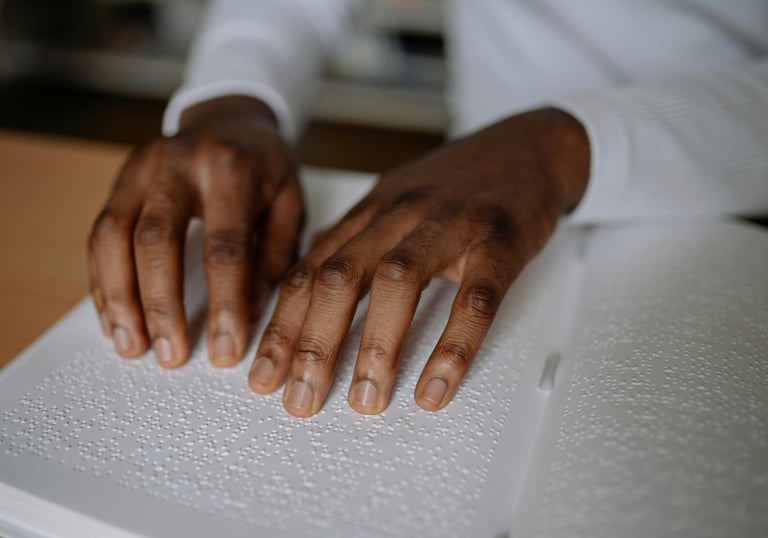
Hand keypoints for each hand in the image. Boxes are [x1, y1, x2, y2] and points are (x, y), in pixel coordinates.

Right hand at [88, 96, 302, 367]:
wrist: (230, 118)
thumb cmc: (266, 167)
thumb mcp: (289, 203)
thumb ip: (273, 257)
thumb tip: (249, 315)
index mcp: (230, 167)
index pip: (224, 244)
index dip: (224, 301)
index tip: (226, 349)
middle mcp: (177, 163)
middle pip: (155, 240)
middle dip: (160, 305)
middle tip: (170, 355)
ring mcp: (139, 168)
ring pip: (112, 236)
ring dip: (119, 298)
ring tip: (131, 346)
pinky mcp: (118, 180)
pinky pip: (99, 234)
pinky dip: (103, 281)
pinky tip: (114, 318)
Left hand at [247, 107, 589, 415]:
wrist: (530, 144)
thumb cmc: (462, 183)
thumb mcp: (396, 201)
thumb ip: (353, 240)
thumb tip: (308, 279)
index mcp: (371, 211)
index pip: (310, 270)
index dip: (282, 326)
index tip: (263, 373)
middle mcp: (400, 214)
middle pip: (339, 276)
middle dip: (312, 344)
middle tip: (300, 398)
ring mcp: (449, 225)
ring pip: (396, 281)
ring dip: (375, 347)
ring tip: (365, 399)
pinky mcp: (498, 240)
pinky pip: (473, 298)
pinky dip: (452, 347)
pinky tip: (436, 386)